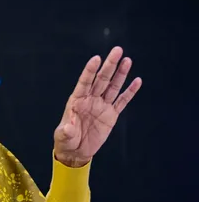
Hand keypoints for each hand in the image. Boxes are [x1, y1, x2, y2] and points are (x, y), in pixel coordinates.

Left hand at [54, 46, 141, 167]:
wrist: (76, 151)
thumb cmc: (66, 141)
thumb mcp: (63, 136)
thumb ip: (67, 131)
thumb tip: (68, 127)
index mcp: (77, 100)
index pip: (85, 82)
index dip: (90, 71)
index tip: (96, 58)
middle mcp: (90, 99)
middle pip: (102, 79)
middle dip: (109, 65)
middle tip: (117, 50)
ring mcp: (101, 106)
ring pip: (113, 87)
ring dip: (120, 74)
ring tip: (127, 60)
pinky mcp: (111, 115)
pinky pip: (122, 101)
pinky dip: (130, 92)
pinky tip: (137, 81)